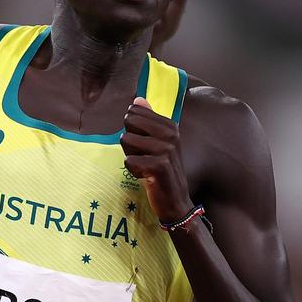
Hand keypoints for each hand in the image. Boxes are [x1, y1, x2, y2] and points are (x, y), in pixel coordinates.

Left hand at [122, 97, 192, 222]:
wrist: (175, 201)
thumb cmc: (161, 171)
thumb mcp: (156, 143)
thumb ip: (147, 120)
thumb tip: (138, 99)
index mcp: (170, 125)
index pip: (134, 112)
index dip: (132, 130)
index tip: (145, 145)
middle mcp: (170, 134)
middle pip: (128, 123)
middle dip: (129, 141)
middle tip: (143, 156)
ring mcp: (166, 149)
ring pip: (126, 140)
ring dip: (131, 156)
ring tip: (145, 166)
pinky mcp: (160, 165)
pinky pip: (129, 160)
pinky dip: (133, 170)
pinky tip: (146, 176)